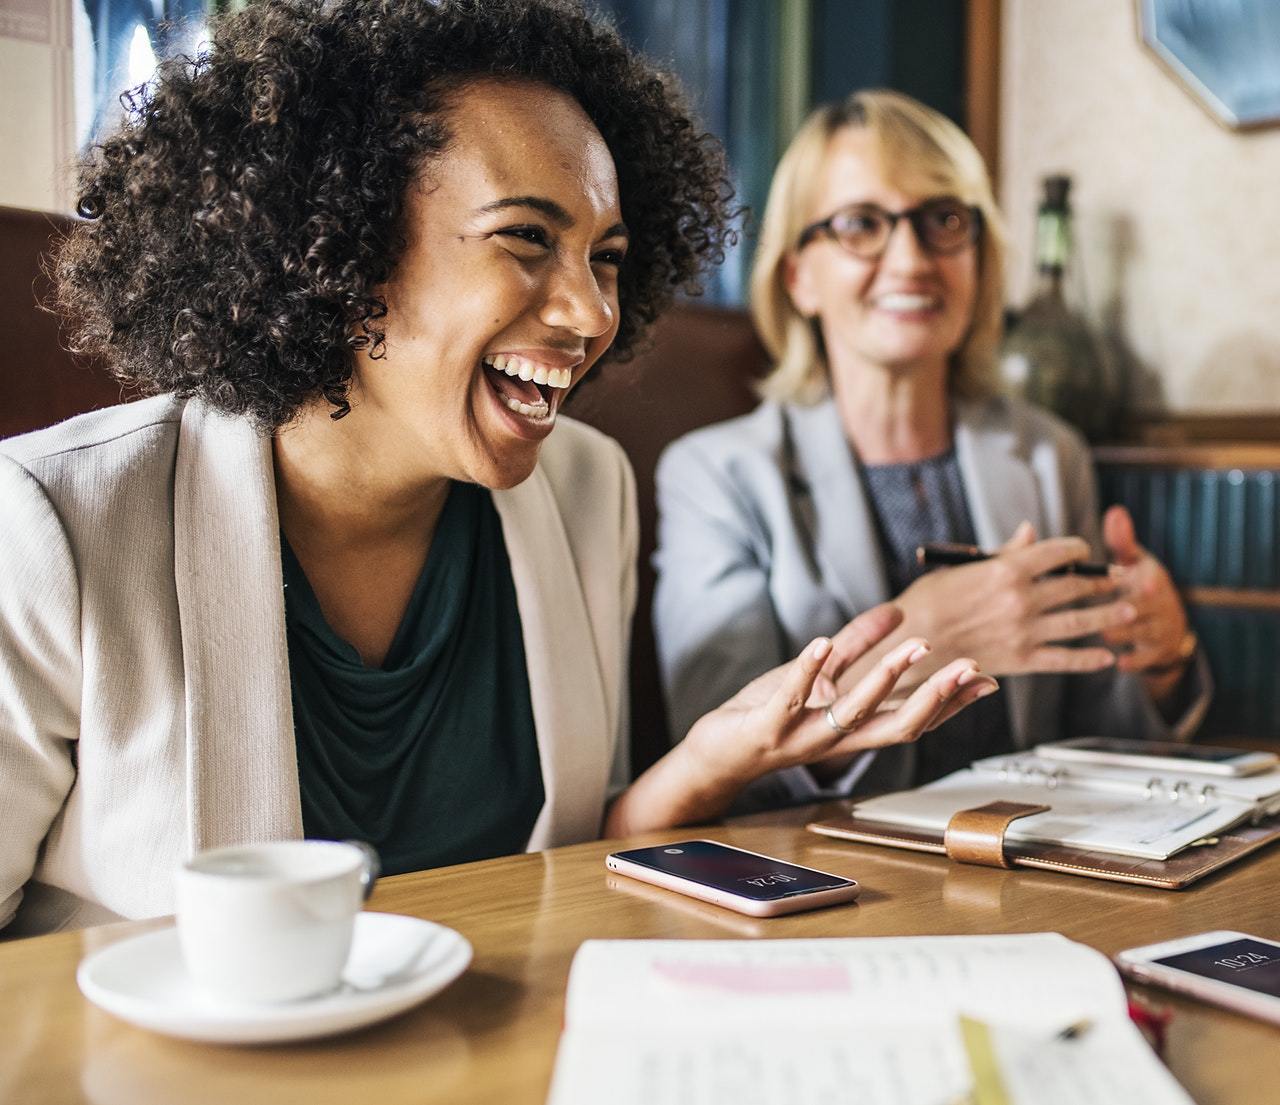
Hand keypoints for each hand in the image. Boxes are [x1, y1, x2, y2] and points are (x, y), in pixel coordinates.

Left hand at [683, 603, 997, 789]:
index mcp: (855, 728)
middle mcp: (839, 739)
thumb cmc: (771, 714)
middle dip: (936, 696)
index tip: (984, 679)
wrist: (719, 752)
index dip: (951, 703)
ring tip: (913, 645)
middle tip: (968, 668)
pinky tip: (821, 642)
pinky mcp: (768, 728)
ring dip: (885, 678)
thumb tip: (897, 612)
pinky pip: (791, 700)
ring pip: (854, 713)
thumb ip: (856, 645)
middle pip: (899, 725)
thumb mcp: (819, 674)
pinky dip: (806, 671)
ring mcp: (804, 736)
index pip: (914, 719)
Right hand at [886, 521, 1133, 679]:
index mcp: (1007, 569)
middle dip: (1101, 580)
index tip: (1084, 551)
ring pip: (1080, 621)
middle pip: (1075, 585)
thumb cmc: (927, 600)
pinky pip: (1064, 659)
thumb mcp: (961, 567)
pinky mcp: (1021, 660)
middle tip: (1119, 578)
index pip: (1058, 552)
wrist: (909, 643)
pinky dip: (1089, 660)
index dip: (1078, 549)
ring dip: (1108, 615)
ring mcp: (1025, 631)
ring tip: (1128, 610)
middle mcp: (1023, 599)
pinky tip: (1106, 658)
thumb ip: (1003, 553)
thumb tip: (1030, 532)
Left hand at [1102, 505, 1191, 692]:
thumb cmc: (1140, 585)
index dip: (1144, 579)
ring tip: (1104, 632)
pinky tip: (1119, 663)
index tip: (1139, 579)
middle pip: (1144, 605)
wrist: (1168, 625)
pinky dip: (1134, 661)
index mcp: (1152, 579)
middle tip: (1104, 607)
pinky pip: (1145, 658)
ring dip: (1122, 633)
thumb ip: (1123, 541)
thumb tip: (1115, 511)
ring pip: (1140, 632)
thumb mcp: (1137, 562)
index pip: (1149, 578)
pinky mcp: (1156, 652)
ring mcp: (1159, 629)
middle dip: (1127, 606)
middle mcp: (1159, 604)